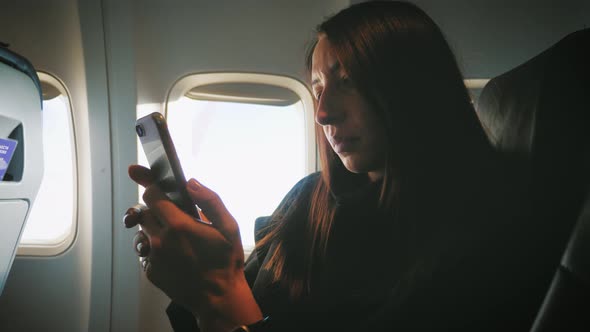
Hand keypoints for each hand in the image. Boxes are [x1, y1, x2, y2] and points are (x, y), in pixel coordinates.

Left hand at [124, 164, 261, 330]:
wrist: (218, 298)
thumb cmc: (226, 261)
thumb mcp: (229, 227)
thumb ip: (210, 200)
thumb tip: (190, 183)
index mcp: (179, 225)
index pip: (152, 195)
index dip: (149, 184)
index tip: (140, 174)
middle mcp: (160, 240)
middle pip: (144, 211)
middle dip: (155, 208)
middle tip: (172, 214)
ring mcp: (152, 257)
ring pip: (142, 231)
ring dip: (153, 228)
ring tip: (174, 236)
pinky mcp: (150, 271)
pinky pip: (145, 251)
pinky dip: (155, 247)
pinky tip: (174, 254)